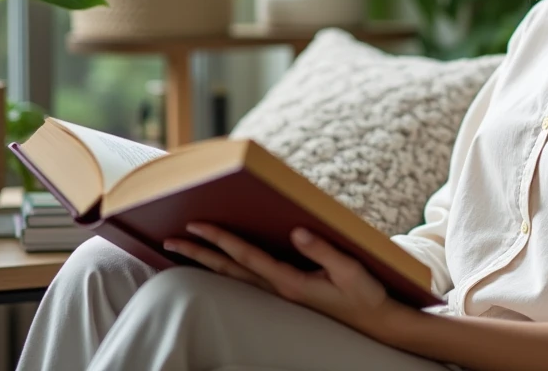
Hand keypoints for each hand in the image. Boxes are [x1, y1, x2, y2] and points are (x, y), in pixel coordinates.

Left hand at [164, 222, 405, 339]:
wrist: (377, 323)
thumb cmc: (366, 294)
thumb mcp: (350, 269)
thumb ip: (323, 249)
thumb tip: (296, 230)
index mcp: (290, 282)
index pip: (247, 257)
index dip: (221, 240)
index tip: (197, 225)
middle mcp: (280, 289)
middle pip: (230, 269)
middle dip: (199, 253)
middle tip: (170, 239)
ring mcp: (281, 294)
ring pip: (235, 276)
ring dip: (207, 262)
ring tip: (183, 250)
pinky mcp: (288, 293)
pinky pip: (248, 279)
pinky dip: (228, 268)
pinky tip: (220, 262)